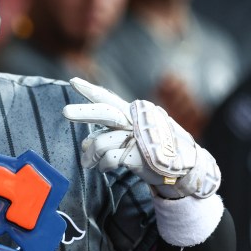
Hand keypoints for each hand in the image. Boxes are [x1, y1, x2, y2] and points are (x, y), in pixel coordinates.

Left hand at [62, 77, 219, 198]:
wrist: (185, 168)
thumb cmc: (156, 151)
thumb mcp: (133, 138)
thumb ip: (109, 137)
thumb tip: (84, 143)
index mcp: (134, 114)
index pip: (109, 99)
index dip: (91, 91)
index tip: (73, 81)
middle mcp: (136, 121)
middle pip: (105, 113)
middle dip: (83, 112)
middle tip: (65, 112)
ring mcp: (138, 137)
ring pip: (100, 143)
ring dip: (90, 156)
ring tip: (88, 162)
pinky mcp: (139, 155)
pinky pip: (109, 159)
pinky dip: (103, 165)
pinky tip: (105, 168)